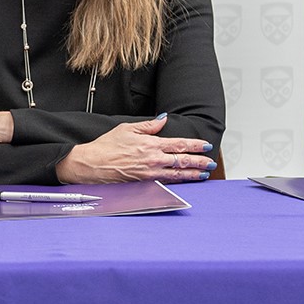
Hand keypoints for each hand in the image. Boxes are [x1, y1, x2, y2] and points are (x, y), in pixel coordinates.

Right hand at [54, 116, 215, 183]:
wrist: (93, 164)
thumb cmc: (107, 146)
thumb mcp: (127, 128)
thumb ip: (149, 125)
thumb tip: (163, 119)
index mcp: (150, 144)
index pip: (179, 144)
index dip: (195, 145)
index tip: (205, 146)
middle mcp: (152, 160)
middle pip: (182, 161)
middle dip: (199, 162)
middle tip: (211, 162)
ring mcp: (149, 174)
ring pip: (177, 174)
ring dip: (192, 174)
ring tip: (203, 174)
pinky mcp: (144, 184)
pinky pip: (166, 182)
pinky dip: (178, 181)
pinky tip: (185, 181)